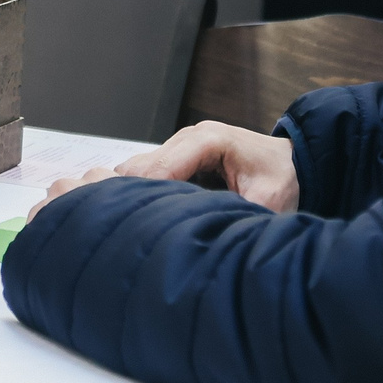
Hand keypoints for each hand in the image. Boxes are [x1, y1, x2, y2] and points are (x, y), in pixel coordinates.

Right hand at [22, 122, 302, 222]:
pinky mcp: (171, 164)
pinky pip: (137, 177)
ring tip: (90, 220)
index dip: (141, 190)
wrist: (293, 165)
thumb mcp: (270, 202)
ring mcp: (175, 149)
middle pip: (138, 167)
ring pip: (131, 172)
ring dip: (114, 195)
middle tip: (88, 220)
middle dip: (115, 193)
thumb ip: (240, 215)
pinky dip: (122, 194)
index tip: (121, 215)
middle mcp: (186, 140)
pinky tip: (105, 215)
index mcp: (209, 140)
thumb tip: (210, 241)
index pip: (164, 164)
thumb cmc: (282, 180)